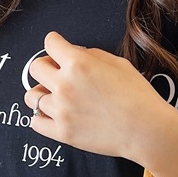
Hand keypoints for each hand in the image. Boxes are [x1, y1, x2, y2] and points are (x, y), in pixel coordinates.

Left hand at [26, 31, 169, 161]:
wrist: (146, 130)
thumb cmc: (138, 96)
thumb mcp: (118, 63)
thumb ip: (91, 55)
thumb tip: (73, 53)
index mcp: (78, 64)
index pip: (50, 43)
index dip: (56, 44)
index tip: (59, 50)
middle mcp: (64, 85)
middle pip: (35, 68)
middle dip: (46, 67)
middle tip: (58, 74)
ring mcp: (61, 111)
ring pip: (31, 97)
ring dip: (42, 94)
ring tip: (56, 98)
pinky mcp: (62, 133)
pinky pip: (35, 123)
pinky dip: (41, 118)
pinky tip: (54, 116)